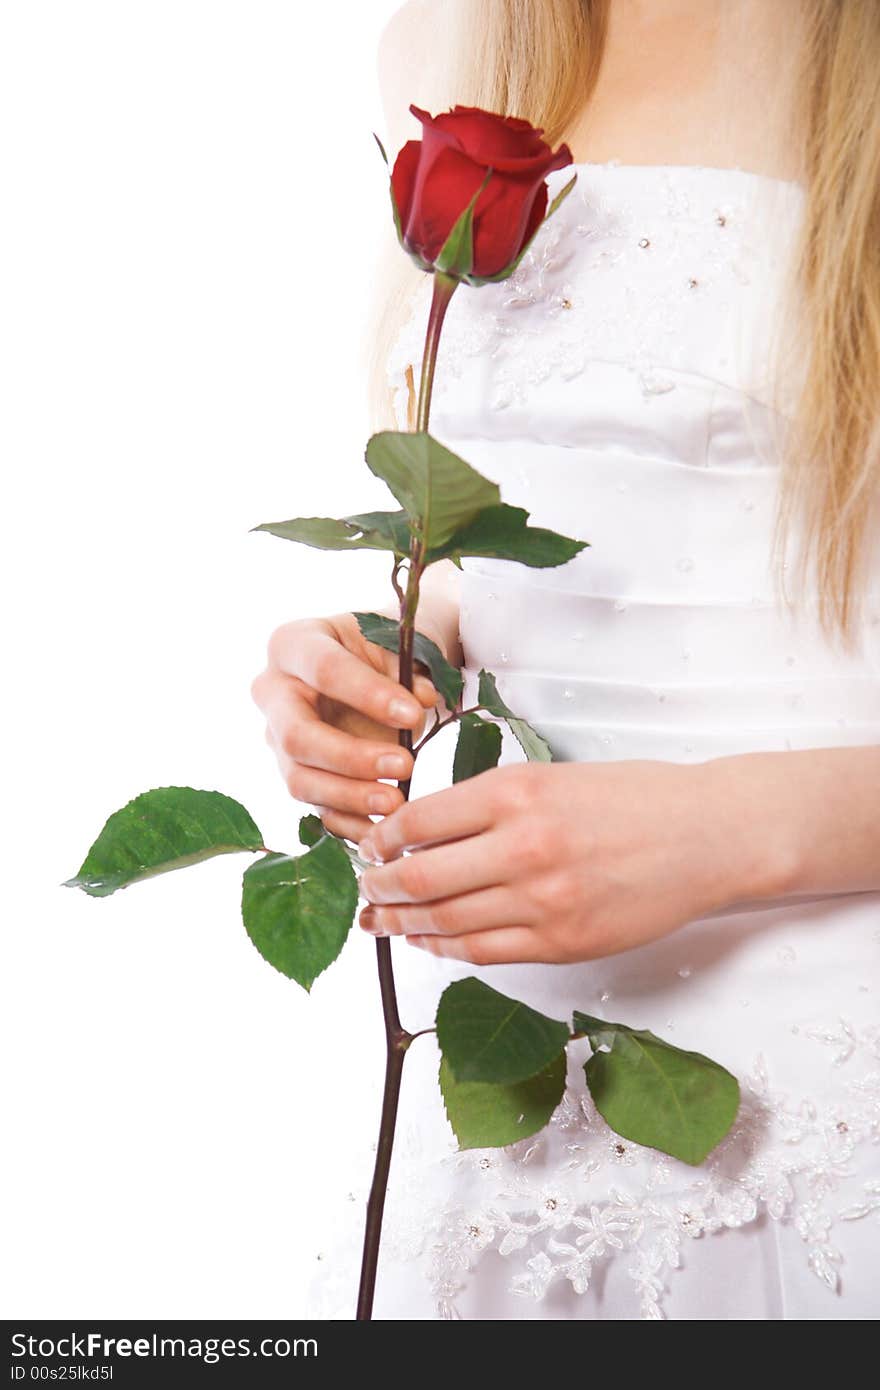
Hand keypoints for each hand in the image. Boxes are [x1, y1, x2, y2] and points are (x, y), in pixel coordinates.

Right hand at [251, 611, 442, 842]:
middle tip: (405, 765)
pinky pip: (315, 809)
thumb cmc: (385, 647)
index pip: (323, 670)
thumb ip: (409, 666)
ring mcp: (279, 740)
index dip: (368, 694)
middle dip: (351, 757)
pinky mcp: (299, 774)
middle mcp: (274, 694)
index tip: (414, 714)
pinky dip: (349, 825)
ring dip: (350, 796)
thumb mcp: (398, 639)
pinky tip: (381, 830)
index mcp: (293, 645)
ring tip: (397, 803)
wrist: (379, 666)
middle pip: (295, 735)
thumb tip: (422, 699)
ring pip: (299, 780)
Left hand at [356, 759, 784, 962]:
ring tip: (383, 920)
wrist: (708, 835)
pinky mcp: (563, 941)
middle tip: (366, 887)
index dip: (383, 838)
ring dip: (404, 923)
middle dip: (380, 886)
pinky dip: (446, 948)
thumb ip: (492, 803)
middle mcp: (524, 846)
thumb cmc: (635, 798)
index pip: (420, 821)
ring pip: (446, 922)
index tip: (372, 844)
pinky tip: (430, 941)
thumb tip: (425, 833)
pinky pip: (484, 952)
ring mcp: (544, 900)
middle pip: (421, 878)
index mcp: (518, 792)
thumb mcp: (554, 776)